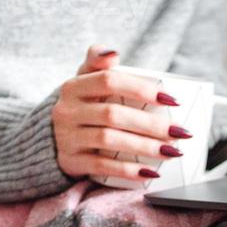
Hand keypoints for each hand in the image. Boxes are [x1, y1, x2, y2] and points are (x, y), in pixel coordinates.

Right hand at [52, 45, 188, 182]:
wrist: (48, 139)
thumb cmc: (80, 108)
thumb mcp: (83, 82)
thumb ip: (97, 63)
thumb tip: (113, 53)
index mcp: (74, 87)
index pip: (109, 80)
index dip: (141, 89)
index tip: (170, 100)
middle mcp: (67, 110)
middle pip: (113, 114)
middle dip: (150, 124)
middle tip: (178, 132)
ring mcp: (67, 137)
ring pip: (109, 140)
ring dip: (143, 147)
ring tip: (170, 152)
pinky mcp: (71, 161)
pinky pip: (102, 166)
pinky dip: (128, 170)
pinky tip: (149, 173)